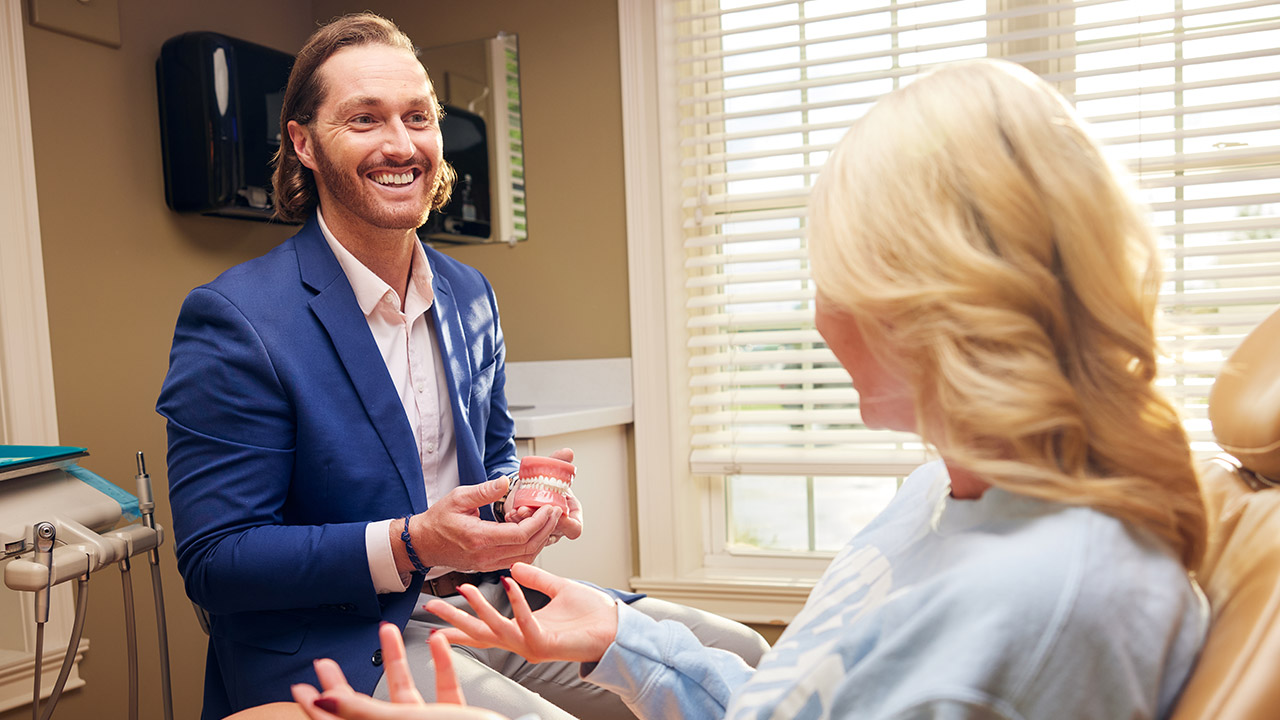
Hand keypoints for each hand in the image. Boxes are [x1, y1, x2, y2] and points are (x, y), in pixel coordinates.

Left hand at [291, 622, 506, 719]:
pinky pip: (444, 689)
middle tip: (327, 662)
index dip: (316, 705)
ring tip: (390, 631)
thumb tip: (319, 701)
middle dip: (347, 680)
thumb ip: (362, 711)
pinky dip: (441, 664)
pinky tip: (440, 641)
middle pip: (364, 706)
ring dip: (397, 658)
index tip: (300, 685)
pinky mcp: (455, 719)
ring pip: (404, 691)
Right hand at [399, 479, 561, 572]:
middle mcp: (486, 556)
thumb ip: (483, 491)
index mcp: (479, 538)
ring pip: (526, 557)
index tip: (549, 507)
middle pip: (528, 548)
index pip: (520, 534)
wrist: (423, 543)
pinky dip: (530, 547)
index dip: (540, 522)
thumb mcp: (458, 497)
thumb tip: (504, 482)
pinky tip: (535, 532)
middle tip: (555, 511)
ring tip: (548, 520)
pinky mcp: (489, 566)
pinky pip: (517, 560)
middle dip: (546, 529)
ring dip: (541, 540)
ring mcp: (488, 564)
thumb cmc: (438, 520)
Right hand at [424, 562, 617, 664]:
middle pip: (480, 633)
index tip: (434, 623)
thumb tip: (513, 567)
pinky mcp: (547, 644)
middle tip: (430, 608)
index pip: (484, 629)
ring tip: (463, 589)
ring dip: (479, 608)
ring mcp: (532, 645)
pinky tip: (508, 584)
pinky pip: (526, 623)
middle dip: (454, 621)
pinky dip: (516, 603)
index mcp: (522, 630)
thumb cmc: (591, 614)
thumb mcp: (557, 589)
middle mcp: (522, 641)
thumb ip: (536, 579)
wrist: (616, 627)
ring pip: (497, 629)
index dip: (460, 625)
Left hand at [503, 448, 582, 541]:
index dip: (567, 523)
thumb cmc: (545, 482)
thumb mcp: (551, 470)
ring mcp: (542, 533)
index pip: (575, 528)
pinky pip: (522, 534)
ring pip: (535, 535)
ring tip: (516, 510)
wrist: (528, 486)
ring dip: (524, 522)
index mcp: (570, 514)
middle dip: (538, 521)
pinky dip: (515, 523)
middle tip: (525, 509)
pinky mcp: (527, 533)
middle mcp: (558, 527)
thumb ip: (559, 461)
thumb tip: (567, 452)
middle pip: (552, 532)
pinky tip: (509, 513)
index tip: (555, 510)